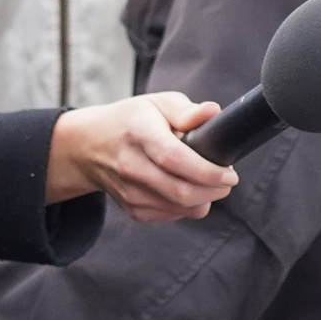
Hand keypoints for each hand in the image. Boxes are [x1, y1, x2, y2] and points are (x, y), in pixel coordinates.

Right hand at [51, 94, 239, 220]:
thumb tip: (212, 113)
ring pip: (181, 208)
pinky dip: (189, 206)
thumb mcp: (157, 104)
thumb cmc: (131, 121)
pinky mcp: (133, 209)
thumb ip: (186, 111)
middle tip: (228, 180)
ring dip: (205, 199)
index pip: (174, 159)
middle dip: (215, 190)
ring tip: (209, 181)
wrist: (90, 147)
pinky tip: (187, 188)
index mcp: (139, 133)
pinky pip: (173, 216)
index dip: (207, 171)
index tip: (230, 173)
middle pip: (181, 191)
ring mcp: (129, 192)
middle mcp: (130, 165)